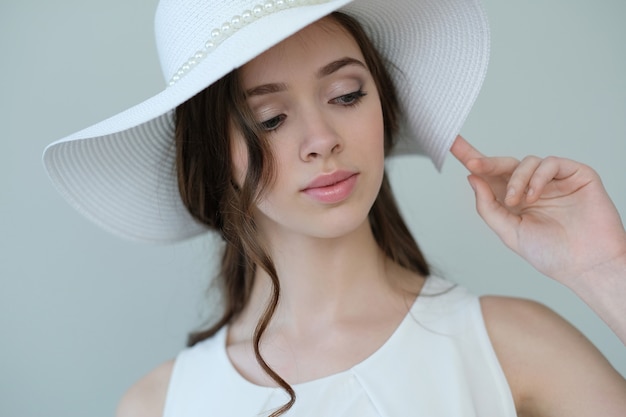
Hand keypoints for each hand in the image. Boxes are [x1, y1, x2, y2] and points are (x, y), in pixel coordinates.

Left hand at [450, 135, 625, 285]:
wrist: (587, 265)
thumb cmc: (551, 254)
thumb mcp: (509, 232)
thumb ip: (488, 206)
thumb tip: (472, 178)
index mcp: (513, 201)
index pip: (489, 176)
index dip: (471, 158)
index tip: (450, 143)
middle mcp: (531, 187)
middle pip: (503, 164)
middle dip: (485, 162)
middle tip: (472, 163)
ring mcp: (554, 181)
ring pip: (526, 162)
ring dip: (516, 179)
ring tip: (517, 201)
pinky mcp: (575, 174)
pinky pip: (550, 163)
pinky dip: (538, 177)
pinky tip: (535, 195)